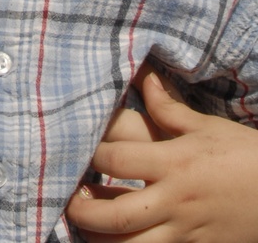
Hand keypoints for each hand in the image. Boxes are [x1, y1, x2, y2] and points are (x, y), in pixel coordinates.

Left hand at [66, 67, 257, 241]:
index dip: (90, 155)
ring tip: (85, 229)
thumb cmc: (246, 156)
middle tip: (65, 201)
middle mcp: (175, 200)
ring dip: (103, 241)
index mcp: (174, 163)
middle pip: (117, 215)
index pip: (117, 160)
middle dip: (84, 212)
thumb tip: (145, 78)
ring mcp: (186, 231)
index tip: (73, 151)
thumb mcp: (208, 128)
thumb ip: (170, 109)